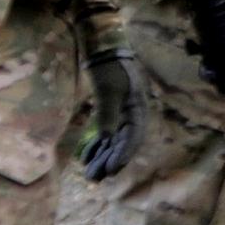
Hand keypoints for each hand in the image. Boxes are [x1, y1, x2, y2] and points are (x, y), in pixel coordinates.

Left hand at [80, 43, 143, 180]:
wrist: (104, 47)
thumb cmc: (109, 67)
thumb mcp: (108, 89)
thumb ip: (108, 114)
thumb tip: (107, 138)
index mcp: (138, 109)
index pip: (133, 137)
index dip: (123, 155)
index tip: (111, 171)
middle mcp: (133, 114)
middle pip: (123, 143)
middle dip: (109, 161)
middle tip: (95, 177)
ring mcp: (123, 113)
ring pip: (114, 141)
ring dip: (102, 157)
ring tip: (89, 173)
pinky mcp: (112, 111)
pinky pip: (107, 133)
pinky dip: (98, 145)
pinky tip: (87, 156)